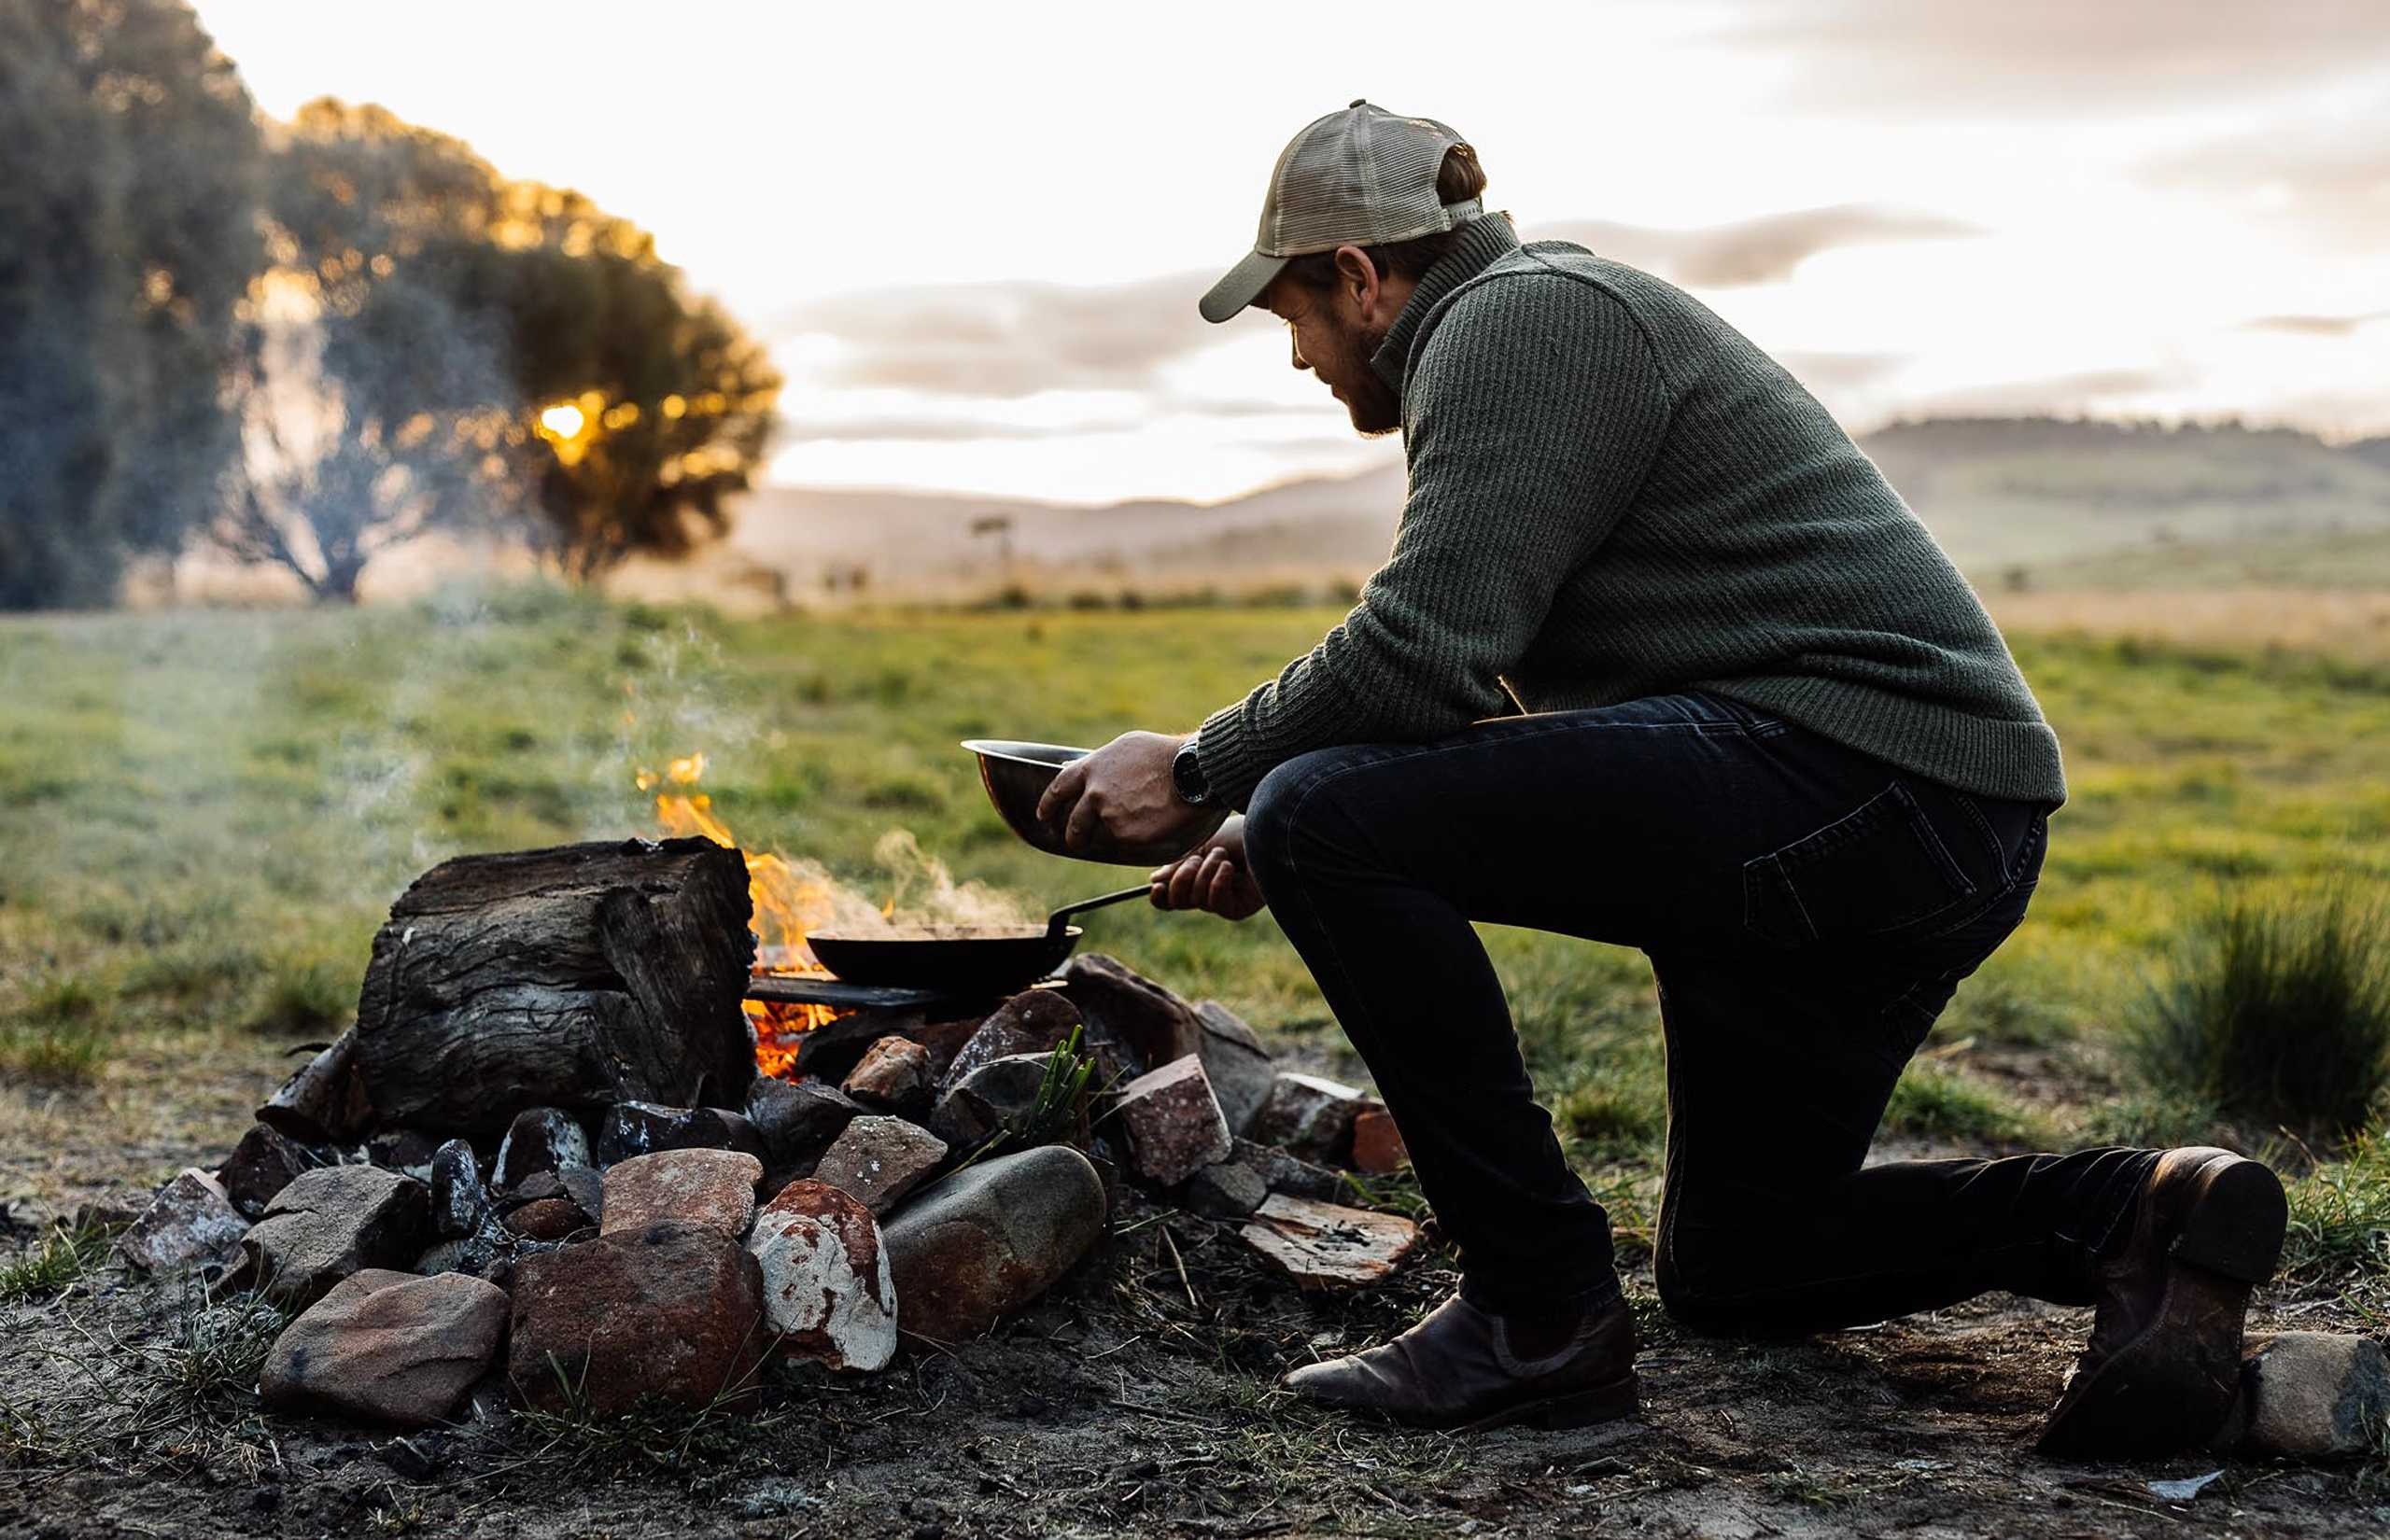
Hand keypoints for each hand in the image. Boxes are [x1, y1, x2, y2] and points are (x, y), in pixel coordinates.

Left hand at [1035, 730, 1222, 858]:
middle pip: (1074, 824)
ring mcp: (1110, 816)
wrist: (1191, 771)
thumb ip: (1103, 763)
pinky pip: (1128, 841)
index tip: (1044, 816)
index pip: (1058, 789)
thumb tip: (1086, 769)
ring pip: (1105, 832)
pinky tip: (1154, 824)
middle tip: (1077, 841)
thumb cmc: (1163, 754)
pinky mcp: (1127, 835)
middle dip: (1073, 836)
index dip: (1048, 805)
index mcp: (1091, 769)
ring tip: (1137, 824)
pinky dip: (1137, 837)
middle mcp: (1095, 794)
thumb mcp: (1126, 747)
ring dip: (1115, 832)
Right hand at [1148, 815, 1266, 920]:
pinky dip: (1218, 882)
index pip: (1171, 896)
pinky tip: (1231, 868)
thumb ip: (1178, 863)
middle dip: (1181, 877)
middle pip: (1177, 901)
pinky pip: (1215, 904)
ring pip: (1196, 899)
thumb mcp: (1200, 843)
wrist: (1267, 830)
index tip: (1156, 884)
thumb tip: (1155, 879)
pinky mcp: (1238, 909)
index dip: (1160, 895)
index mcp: (1198, 875)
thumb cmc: (1239, 831)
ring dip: (1205, 872)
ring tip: (1222, 855)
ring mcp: (1224, 901)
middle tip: (1196, 859)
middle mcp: (1209, 891)